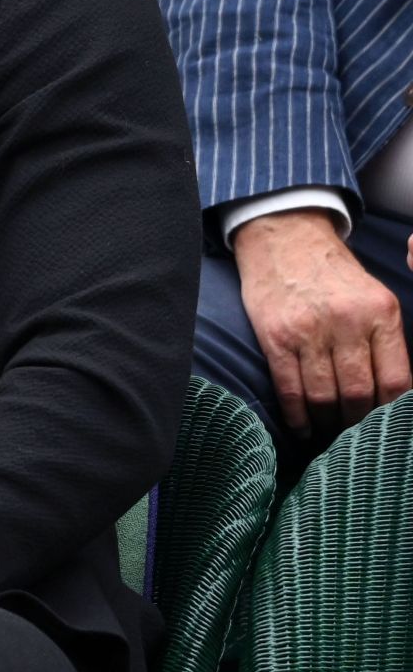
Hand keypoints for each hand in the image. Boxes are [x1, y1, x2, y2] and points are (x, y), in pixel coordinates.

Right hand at [235, 209, 410, 436]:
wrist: (283, 238)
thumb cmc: (331, 274)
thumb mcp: (373, 296)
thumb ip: (384, 339)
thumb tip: (392, 392)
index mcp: (380, 312)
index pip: (395, 380)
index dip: (391, 411)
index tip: (386, 424)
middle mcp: (346, 321)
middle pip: (358, 393)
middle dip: (357, 421)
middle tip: (355, 433)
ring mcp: (308, 329)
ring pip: (324, 395)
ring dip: (327, 422)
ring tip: (329, 431)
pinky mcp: (276, 336)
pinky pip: (289, 388)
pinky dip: (297, 415)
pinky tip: (302, 426)